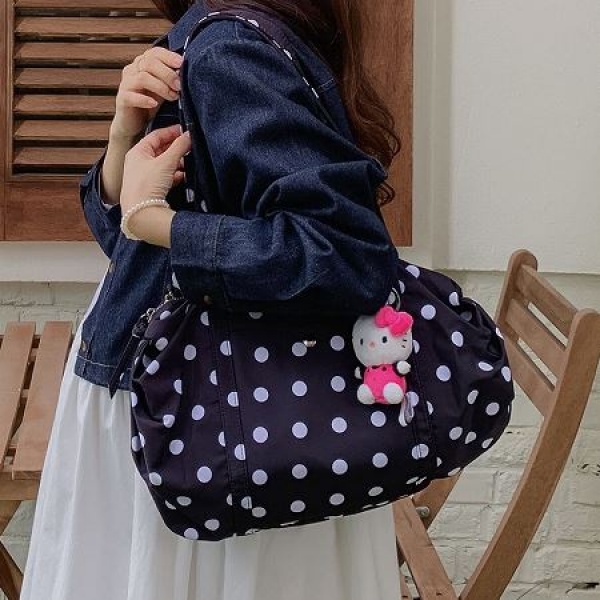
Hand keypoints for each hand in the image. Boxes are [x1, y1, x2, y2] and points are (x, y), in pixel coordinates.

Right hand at [111, 47, 182, 139]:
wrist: (134, 123)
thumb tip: (185, 72)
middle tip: (179, 86)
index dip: (169, 56)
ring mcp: (126, 84)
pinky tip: (154, 104)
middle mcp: (133, 70)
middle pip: (149, 63)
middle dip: (168, 74)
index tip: (181, 64)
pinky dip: (144, 99)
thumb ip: (172, 80)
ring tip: (172, 97)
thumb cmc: (151, 103)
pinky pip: (131, 96)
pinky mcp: (122, 99)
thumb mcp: (165, 89)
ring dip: (161, 87)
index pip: (155, 53)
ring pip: (142, 78)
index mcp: (144, 64)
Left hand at [120, 125, 191, 241]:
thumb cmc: (146, 185)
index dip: (171, 132)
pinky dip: (174, 175)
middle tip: (189, 147)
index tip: (185, 131)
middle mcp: (138, 163)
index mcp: (137, 152)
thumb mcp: (166, 162)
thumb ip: (179, 147)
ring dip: (176, 163)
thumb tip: (189, 135)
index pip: (156, 136)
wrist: (141, 213)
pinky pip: (164, 178)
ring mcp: (143, 177)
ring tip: (188, 163)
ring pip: (163, 165)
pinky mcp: (150, 190)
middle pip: (160, 150)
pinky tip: (184, 177)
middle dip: (175, 148)